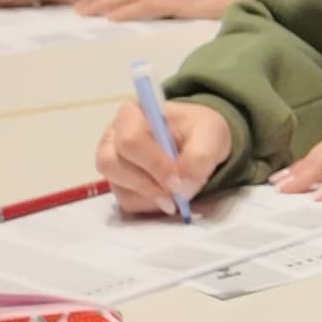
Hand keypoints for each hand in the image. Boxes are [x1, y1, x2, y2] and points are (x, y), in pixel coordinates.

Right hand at [99, 96, 236, 215]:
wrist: (200, 143)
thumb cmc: (199, 130)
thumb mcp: (210, 134)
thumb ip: (199, 157)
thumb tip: (182, 188)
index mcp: (132, 114)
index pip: (130, 140)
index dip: (153, 164)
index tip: (178, 181)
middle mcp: (114, 137)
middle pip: (111, 164)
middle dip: (147, 185)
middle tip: (176, 196)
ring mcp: (113, 162)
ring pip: (118, 187)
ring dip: (149, 198)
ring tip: (175, 197)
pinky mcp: (119, 184)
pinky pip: (127, 202)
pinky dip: (149, 206)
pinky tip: (167, 197)